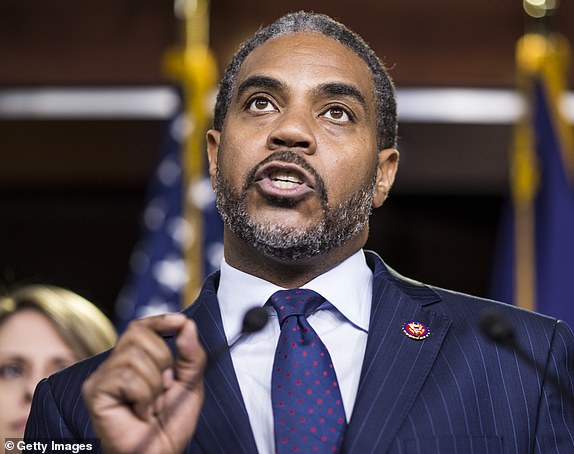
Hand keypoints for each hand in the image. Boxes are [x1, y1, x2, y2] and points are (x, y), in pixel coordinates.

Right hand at [82, 313, 205, 453]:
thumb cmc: (170, 427)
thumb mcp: (190, 385)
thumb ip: (191, 355)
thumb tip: (187, 324)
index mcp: (136, 361)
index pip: (141, 327)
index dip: (159, 320)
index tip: (180, 321)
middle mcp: (115, 365)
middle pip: (139, 334)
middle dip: (163, 361)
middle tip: (163, 390)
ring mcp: (102, 378)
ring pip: (134, 356)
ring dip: (154, 385)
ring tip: (151, 406)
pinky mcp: (94, 391)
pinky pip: (127, 377)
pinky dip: (143, 396)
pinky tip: (140, 412)